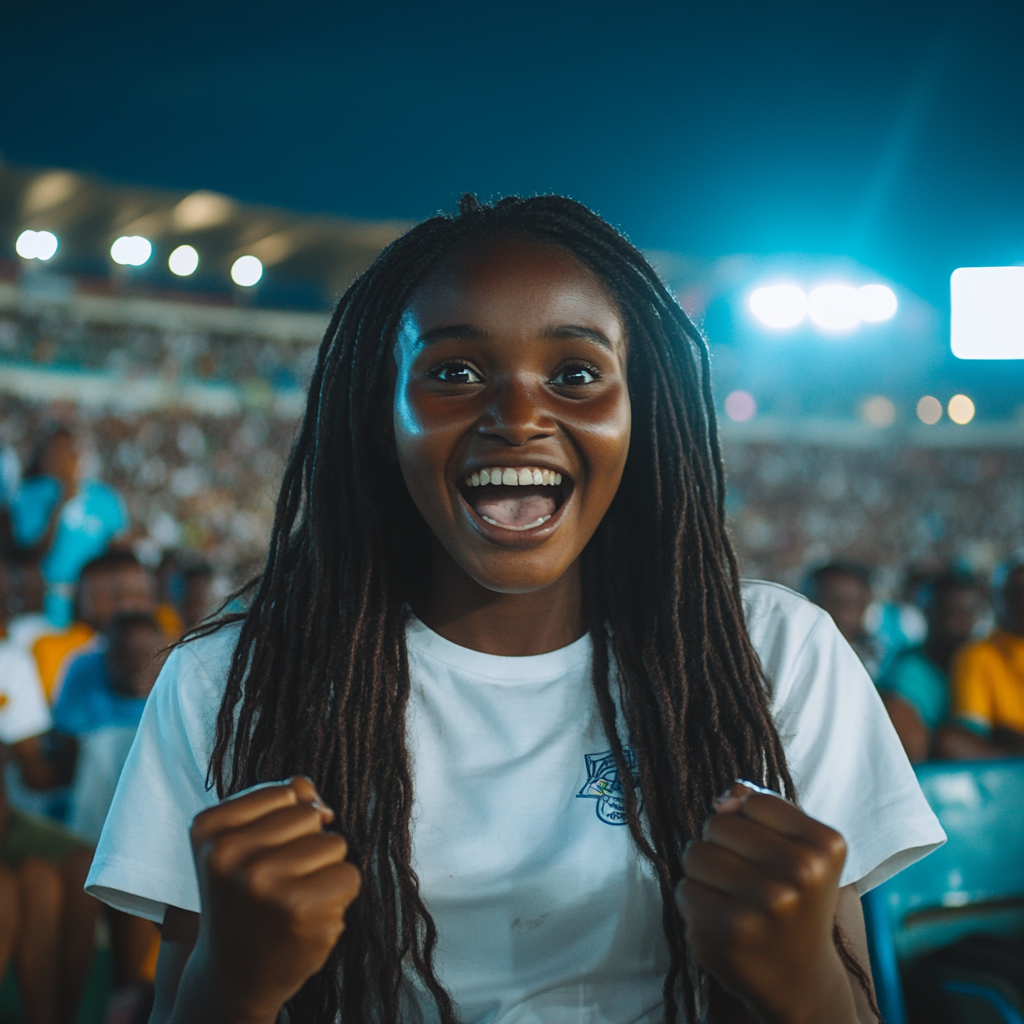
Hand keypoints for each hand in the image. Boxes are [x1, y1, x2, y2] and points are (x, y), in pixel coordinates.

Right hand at [187, 777, 360, 1022]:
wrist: (232, 974)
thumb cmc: (245, 895)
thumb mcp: (244, 840)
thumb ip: (282, 801)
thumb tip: (322, 805)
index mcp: (210, 829)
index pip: (285, 792)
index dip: (284, 822)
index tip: (258, 856)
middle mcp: (231, 855)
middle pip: (310, 816)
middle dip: (305, 844)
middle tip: (276, 882)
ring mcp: (265, 884)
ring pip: (334, 843)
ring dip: (324, 870)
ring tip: (292, 898)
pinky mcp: (300, 911)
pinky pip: (349, 875)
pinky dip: (339, 894)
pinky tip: (308, 917)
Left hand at [675, 782, 855, 1023]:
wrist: (801, 978)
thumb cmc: (793, 897)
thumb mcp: (798, 847)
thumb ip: (762, 806)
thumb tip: (723, 799)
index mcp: (823, 845)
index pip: (752, 801)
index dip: (749, 823)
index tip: (768, 852)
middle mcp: (798, 873)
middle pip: (717, 823)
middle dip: (722, 845)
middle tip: (749, 879)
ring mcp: (762, 905)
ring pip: (694, 853)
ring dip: (705, 873)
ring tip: (734, 898)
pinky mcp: (728, 933)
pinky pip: (685, 890)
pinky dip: (697, 903)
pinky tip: (725, 923)